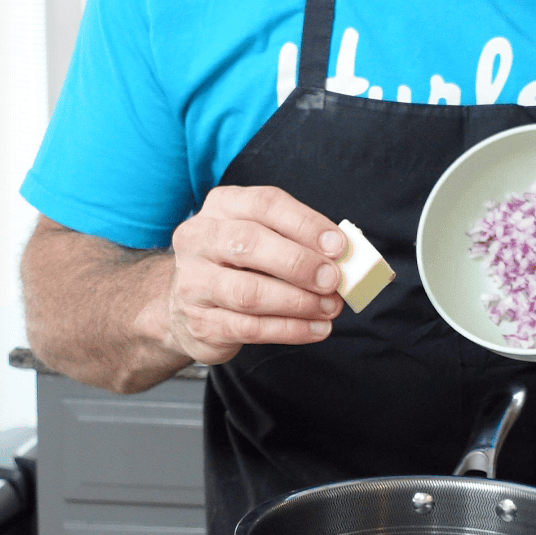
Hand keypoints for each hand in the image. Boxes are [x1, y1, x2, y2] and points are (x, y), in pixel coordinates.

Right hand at [167, 185, 345, 363]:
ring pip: (249, 292)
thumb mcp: (266, 239)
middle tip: (333, 280)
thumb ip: (300, 241)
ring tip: (330, 308)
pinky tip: (317, 329)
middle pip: (249, 243)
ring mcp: (194, 282)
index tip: (338, 245)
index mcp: (222, 206)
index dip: (305, 224)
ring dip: (298, 302)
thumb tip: (344, 257)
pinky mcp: (201, 322)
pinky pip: (250, 328)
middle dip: (299, 263)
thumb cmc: (241, 264)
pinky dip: (290, 330)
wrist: (191, 306)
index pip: (265, 204)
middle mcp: (199, 238)